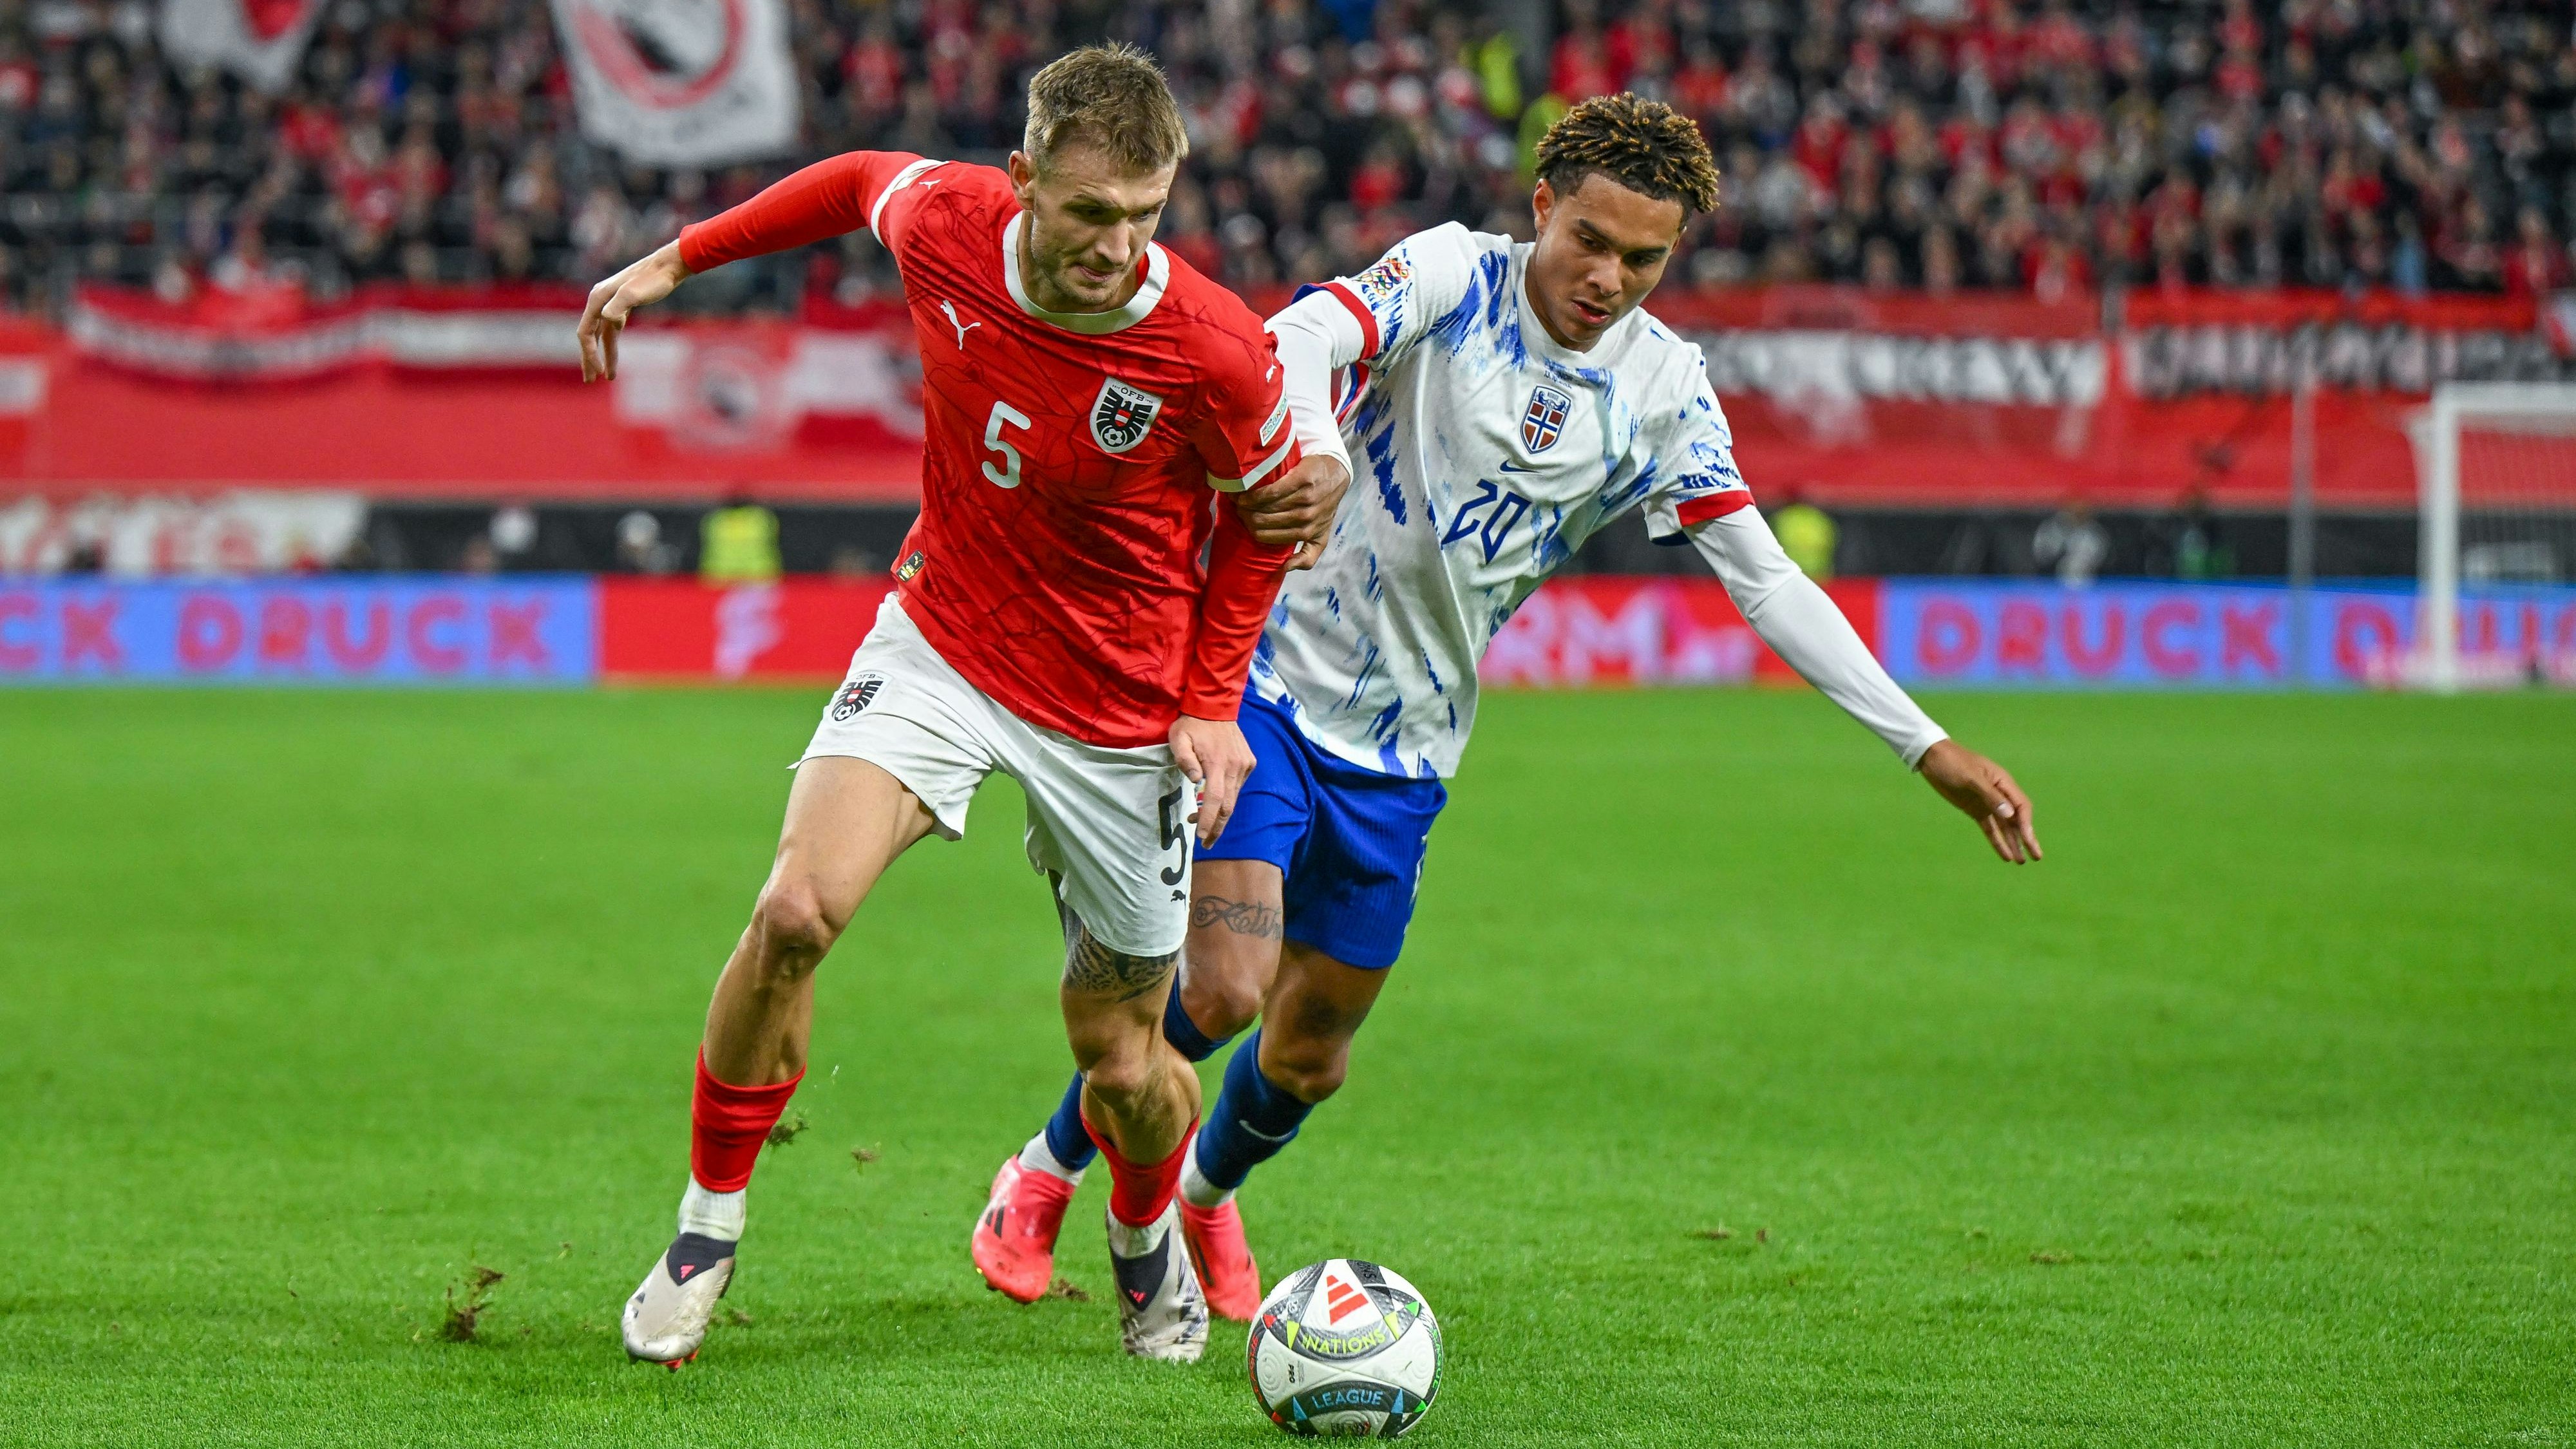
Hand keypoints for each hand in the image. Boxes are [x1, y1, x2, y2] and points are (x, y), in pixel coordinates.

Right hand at [576, 242, 690, 381]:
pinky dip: (612, 346)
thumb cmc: (653, 280)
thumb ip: (619, 306)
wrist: (668, 267)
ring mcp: (610, 305)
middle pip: (589, 336)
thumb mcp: (634, 293)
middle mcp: (600, 302)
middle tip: (589, 381)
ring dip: (603, 356)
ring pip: (602, 336)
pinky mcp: (622, 307)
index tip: (598, 372)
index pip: (586, 332)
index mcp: (597, 299)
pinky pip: (613, 331)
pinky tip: (614, 359)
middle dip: (589, 359)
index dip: (589, 353)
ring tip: (606, 377)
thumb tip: (607, 320)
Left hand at [1169, 714, 1255, 847]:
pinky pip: (1238, 787)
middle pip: (1228, 806)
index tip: (1203, 838)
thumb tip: (1195, 780)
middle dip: (1217, 827)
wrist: (1215, 706)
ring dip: (1219, 813)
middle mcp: (1235, 767)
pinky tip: (1214, 798)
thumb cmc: (1192, 725)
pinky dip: (1227, 797)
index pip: (1214, 799)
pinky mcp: (1248, 763)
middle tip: (1206, 843)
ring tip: (1201, 820)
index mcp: (1217, 763)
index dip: (1209, 820)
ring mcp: (1244, 765)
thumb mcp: (1178, 738)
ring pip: (1234, 798)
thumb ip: (1184, 759)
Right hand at [1237, 454, 1348, 566]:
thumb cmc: (1323, 509)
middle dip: (1245, 515)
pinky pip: (1272, 489)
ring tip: (1239, 499)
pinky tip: (1247, 489)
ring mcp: (1305, 499)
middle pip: (1262, 520)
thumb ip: (1307, 556)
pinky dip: (1256, 491)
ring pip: (1265, 505)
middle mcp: (1306, 518)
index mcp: (1306, 533)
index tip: (1242, 521)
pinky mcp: (1302, 480)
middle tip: (1238, 509)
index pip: (1266, 536)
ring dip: (1247, 502)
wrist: (1336, 478)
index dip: (1250, 530)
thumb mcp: (1320, 537)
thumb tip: (1286, 567)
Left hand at [1917, 739, 2042, 863]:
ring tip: (2021, 862)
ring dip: (2013, 843)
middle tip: (2036, 857)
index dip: (2026, 824)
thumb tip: (2010, 815)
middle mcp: (1999, 794)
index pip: (2021, 806)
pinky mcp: (1975, 810)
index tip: (2028, 839)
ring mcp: (1987, 803)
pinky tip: (2005, 856)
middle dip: (2027, 838)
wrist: (1932, 758)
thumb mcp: (1971, 778)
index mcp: (2003, 782)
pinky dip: (1997, 842)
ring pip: (2005, 827)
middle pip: (2017, 819)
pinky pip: (1990, 828)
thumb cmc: (1953, 763)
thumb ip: (1990, 796)